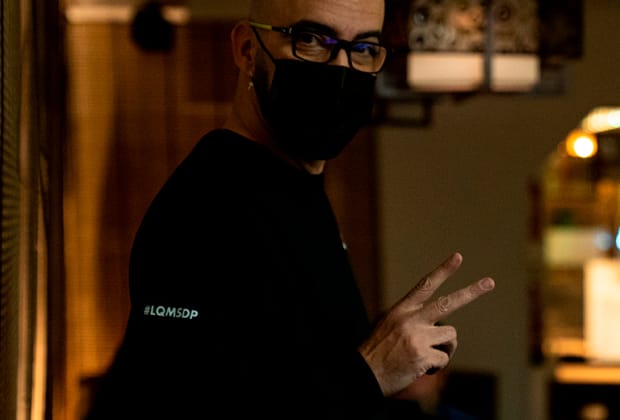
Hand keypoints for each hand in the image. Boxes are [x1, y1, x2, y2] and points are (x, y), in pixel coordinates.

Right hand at [358, 252, 494, 395]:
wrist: (362, 373)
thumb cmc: (375, 352)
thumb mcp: (387, 325)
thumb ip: (410, 319)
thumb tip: (435, 324)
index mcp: (401, 310)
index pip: (425, 285)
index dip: (443, 270)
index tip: (458, 257)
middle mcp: (411, 320)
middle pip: (448, 303)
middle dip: (471, 292)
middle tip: (490, 282)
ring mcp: (418, 337)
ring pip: (450, 336)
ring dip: (444, 348)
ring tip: (424, 356)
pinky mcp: (423, 356)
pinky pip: (443, 360)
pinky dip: (435, 367)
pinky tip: (419, 369)